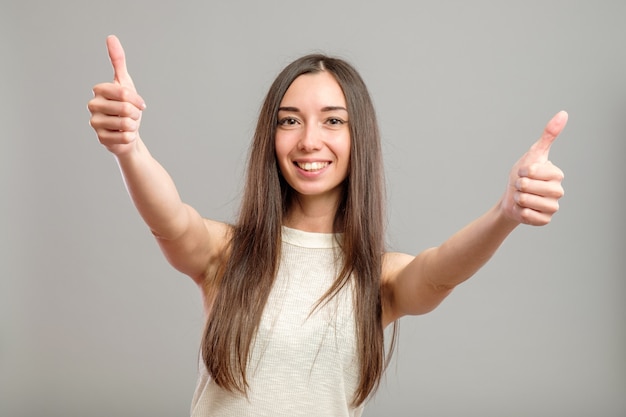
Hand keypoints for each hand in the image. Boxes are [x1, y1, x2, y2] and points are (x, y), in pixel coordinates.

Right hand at [88, 35, 145, 155]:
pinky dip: (130, 137)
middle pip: (125, 108)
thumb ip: (118, 61)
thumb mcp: (125, 83)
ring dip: (134, 125)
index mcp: (99, 90)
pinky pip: (125, 137)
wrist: (128, 132)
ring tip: (128, 125)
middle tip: (132, 116)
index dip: (137, 100)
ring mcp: (94, 123)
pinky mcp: (101, 139)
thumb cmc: (127, 106)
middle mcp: (92, 105)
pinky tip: (124, 135)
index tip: (139, 104)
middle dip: (135, 114)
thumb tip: (111, 37)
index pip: (124, 92)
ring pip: (126, 124)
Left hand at [501, 111, 567, 225]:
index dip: (522, 171)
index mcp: (556, 174)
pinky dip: (521, 212)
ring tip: (521, 197)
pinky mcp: (545, 220)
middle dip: (518, 185)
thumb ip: (549, 135)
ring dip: (518, 199)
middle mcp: (558, 190)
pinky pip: (529, 216)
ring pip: (529, 202)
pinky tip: (524, 209)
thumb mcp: (533, 153)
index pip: (533, 171)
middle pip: (529, 187)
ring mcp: (553, 206)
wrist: (512, 198)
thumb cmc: (522, 174)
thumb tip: (563, 114)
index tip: (523, 172)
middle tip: (521, 186)